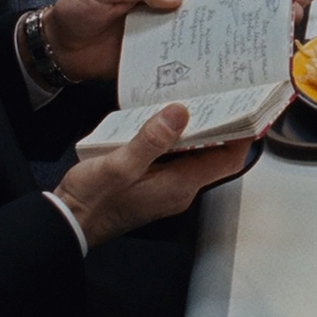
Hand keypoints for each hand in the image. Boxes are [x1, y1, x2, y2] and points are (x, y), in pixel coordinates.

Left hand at [47, 0, 260, 80]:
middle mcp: (170, 7)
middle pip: (212, 0)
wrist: (62, 47)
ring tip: (260, 40)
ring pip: (206, 31)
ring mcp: (167, 34)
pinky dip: (206, 65)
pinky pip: (187, 61)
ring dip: (231, 34)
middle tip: (274, 5)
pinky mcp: (160, 60)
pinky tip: (226, 72)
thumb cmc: (80, 7)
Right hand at [54, 104, 251, 247]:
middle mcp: (180, 189)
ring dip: (199, 129)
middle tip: (223, 94)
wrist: (68, 222)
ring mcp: (166, 187)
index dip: (244, 134)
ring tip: (199, 98)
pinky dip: (177, 137)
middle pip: (215, 155)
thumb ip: (151, 140)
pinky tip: (166, 118)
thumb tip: (181, 112)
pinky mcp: (152, 183)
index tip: (248, 106)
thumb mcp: (119, 166)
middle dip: (223, 125)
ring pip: (195, 154)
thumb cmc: (91, 200)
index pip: (228, 159)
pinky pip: (175, 157)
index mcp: (180, 185)